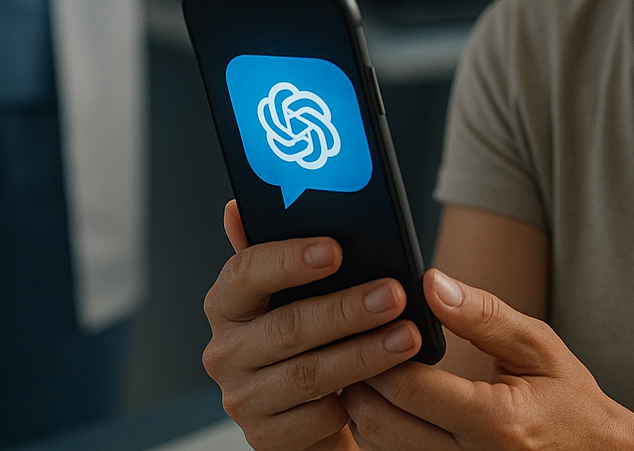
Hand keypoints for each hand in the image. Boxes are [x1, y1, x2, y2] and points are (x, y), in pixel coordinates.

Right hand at [202, 201, 423, 450]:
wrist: (308, 412)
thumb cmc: (308, 337)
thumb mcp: (294, 292)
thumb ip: (277, 250)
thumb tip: (238, 206)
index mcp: (227, 304)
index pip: (244, 273)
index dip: (289, 260)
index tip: (335, 249)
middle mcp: (225, 351)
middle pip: (287, 326)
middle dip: (347, 309)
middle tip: (393, 294)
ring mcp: (242, 398)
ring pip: (309, 373)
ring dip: (364, 354)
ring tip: (408, 336)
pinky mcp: (265, 437)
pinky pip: (317, 417)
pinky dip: (355, 401)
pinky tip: (387, 386)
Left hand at [342, 271, 633, 450]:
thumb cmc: (568, 400)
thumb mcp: (538, 347)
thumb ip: (483, 315)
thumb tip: (429, 283)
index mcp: (495, 422)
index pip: (409, 388)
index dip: (379, 352)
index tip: (372, 324)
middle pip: (379, 425)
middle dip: (359, 382)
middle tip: (357, 345)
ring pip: (378, 448)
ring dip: (365, 410)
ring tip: (370, 371)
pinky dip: (384, 434)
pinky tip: (391, 405)